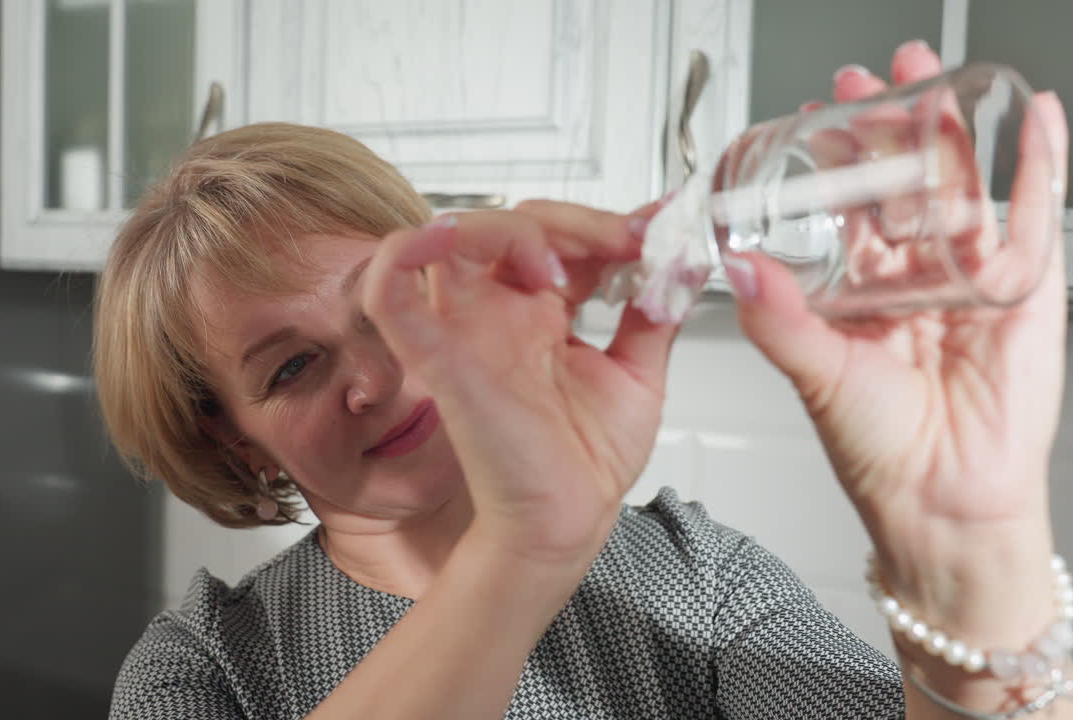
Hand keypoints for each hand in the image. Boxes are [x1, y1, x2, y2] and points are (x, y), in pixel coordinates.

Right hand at [362, 200, 675, 563]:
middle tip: (628, 242)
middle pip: (512, 224)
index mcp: (542, 317)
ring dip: (509, 229)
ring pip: (453, 237)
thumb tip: (682, 262)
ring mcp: (466, 329)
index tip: (656, 230)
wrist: (565, 522)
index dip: (604, 224)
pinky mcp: (437, 356)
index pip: (558, 238)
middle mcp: (500, 315)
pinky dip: (406, 253)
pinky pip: (390, 291)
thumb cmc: (585, 463)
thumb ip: (658, 314)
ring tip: (560, 268)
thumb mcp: (641, 373)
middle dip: (575, 223)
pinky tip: (450, 238)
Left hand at [731, 41, 1069, 634]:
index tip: (813, 115)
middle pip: (901, 185)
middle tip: (870, 80)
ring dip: (950, 131)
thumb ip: (776, 317)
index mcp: (857, 291)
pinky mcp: (1022, 289)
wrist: (942, 500)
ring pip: (961, 188)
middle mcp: (910, 279)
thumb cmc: (875, 449)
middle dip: (888, 128)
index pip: (843, 208)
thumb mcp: (814, 373)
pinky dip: (1039, 165)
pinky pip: (1034, 216)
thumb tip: (734, 264)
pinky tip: (1032, 120)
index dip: (831, 161)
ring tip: (933, 79)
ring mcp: (967, 278)